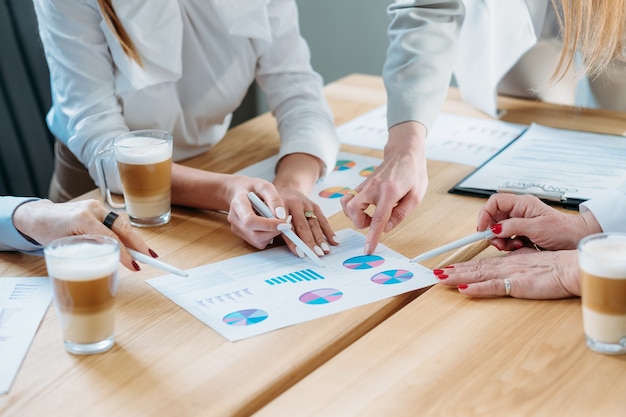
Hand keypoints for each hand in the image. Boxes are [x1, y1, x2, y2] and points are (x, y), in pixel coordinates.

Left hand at [12, 199, 151, 270]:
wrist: (37, 216)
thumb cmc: (46, 231)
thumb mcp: (64, 245)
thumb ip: (87, 249)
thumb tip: (109, 259)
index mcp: (82, 218)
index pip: (110, 237)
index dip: (124, 253)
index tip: (134, 265)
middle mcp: (92, 209)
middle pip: (122, 226)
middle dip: (138, 243)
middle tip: (151, 257)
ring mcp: (96, 207)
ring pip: (121, 224)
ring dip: (133, 239)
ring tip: (144, 253)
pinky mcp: (98, 208)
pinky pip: (115, 222)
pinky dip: (124, 234)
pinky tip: (131, 245)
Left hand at [273, 187, 337, 256]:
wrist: (286, 188)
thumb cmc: (273, 206)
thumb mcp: (267, 211)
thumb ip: (270, 225)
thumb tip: (271, 243)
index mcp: (280, 205)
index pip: (287, 227)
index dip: (293, 240)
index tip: (299, 252)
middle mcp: (295, 203)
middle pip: (303, 226)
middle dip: (310, 241)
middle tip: (315, 254)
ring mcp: (307, 204)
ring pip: (314, 224)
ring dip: (321, 239)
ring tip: (325, 251)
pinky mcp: (315, 206)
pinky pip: (323, 220)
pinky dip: (329, 231)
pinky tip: (334, 241)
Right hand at [341, 121, 427, 253]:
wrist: (404, 152)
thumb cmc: (412, 173)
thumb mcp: (416, 196)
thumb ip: (401, 214)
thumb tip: (386, 227)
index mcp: (390, 192)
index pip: (377, 218)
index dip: (372, 236)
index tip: (367, 249)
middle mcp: (373, 187)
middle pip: (351, 209)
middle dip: (359, 222)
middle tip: (372, 222)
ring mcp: (365, 185)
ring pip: (346, 203)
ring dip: (354, 216)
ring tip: (369, 216)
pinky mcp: (361, 185)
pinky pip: (349, 199)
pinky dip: (354, 208)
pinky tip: (367, 208)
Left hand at [434, 248, 580, 298]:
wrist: (572, 268)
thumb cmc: (555, 269)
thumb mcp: (530, 266)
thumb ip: (515, 269)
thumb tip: (502, 273)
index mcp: (507, 262)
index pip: (479, 264)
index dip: (461, 266)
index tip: (446, 268)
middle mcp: (504, 266)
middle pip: (473, 268)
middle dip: (452, 271)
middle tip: (434, 273)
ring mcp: (510, 274)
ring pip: (478, 274)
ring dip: (458, 276)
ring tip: (440, 277)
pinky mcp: (517, 285)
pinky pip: (494, 286)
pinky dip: (478, 287)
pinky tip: (464, 289)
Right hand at [477, 193, 601, 250]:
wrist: (577, 240)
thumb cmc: (563, 230)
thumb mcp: (538, 228)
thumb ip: (514, 226)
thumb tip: (495, 228)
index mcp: (522, 203)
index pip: (495, 202)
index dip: (485, 214)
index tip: (482, 228)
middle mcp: (519, 211)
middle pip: (494, 217)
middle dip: (493, 231)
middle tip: (498, 242)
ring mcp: (519, 222)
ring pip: (498, 229)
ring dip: (501, 240)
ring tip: (514, 246)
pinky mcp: (521, 232)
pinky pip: (506, 238)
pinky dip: (508, 244)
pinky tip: (519, 247)